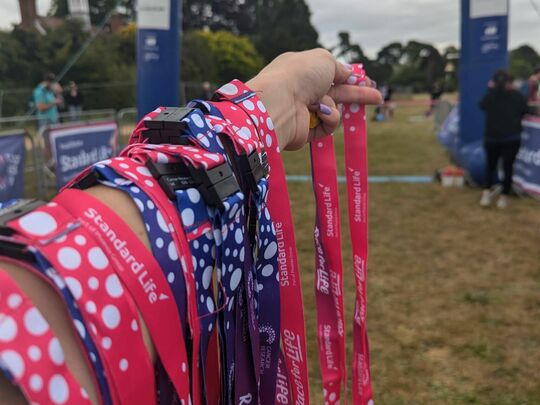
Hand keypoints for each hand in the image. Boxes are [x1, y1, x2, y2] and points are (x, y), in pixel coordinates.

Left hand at [247, 48, 382, 149]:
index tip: (367, 82)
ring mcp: (304, 112)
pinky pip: (328, 126)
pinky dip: (328, 119)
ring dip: (334, 108)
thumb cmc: (300, 76)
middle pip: (337, 94)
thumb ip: (340, 68)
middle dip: (358, 95)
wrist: (279, 103)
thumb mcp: (324, 60)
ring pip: (334, 111)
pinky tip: (320, 115)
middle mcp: (302, 91)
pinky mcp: (306, 131)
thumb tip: (348, 74)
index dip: (350, 79)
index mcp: (303, 70)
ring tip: (323, 106)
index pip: (331, 75)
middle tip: (378, 98)